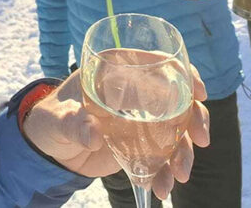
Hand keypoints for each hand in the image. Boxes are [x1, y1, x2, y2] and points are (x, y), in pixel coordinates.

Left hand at [22, 68, 209, 198]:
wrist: (49, 148)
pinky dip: (167, 172)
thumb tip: (92, 134)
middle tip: (201, 141)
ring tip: (179, 175)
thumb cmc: (51, 119)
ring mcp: (141, 119)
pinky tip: (163, 187)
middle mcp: (135, 92)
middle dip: (195, 118)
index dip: (184, 74)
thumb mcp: (57, 118)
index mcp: (117, 71)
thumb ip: (73, 123)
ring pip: (177, 130)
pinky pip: (163, 156)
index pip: (158, 63)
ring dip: (184, 152)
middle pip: (178, 98)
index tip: (198, 92)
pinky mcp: (140, 144)